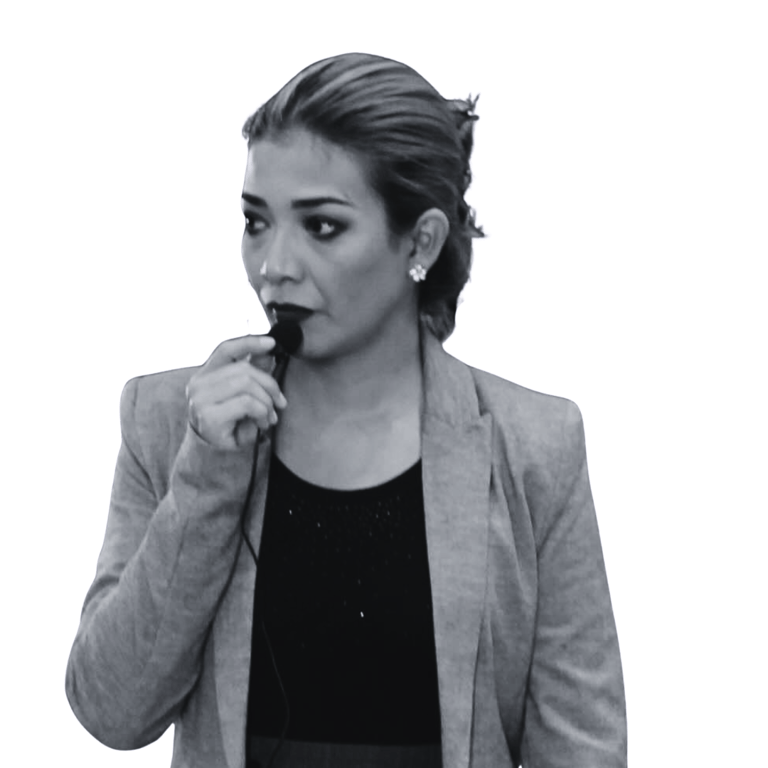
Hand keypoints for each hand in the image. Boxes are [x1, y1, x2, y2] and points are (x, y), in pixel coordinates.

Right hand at [185, 335, 287, 449]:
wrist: (216, 455)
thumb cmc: (231, 423)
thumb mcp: (244, 395)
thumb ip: (252, 373)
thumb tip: (268, 350)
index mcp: (205, 374)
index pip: (226, 349)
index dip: (250, 342)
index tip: (272, 343)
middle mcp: (198, 384)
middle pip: (244, 369)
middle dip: (270, 385)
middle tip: (280, 402)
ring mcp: (201, 399)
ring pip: (246, 384)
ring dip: (266, 402)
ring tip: (270, 416)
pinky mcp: (209, 415)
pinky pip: (246, 403)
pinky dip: (262, 413)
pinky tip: (262, 424)